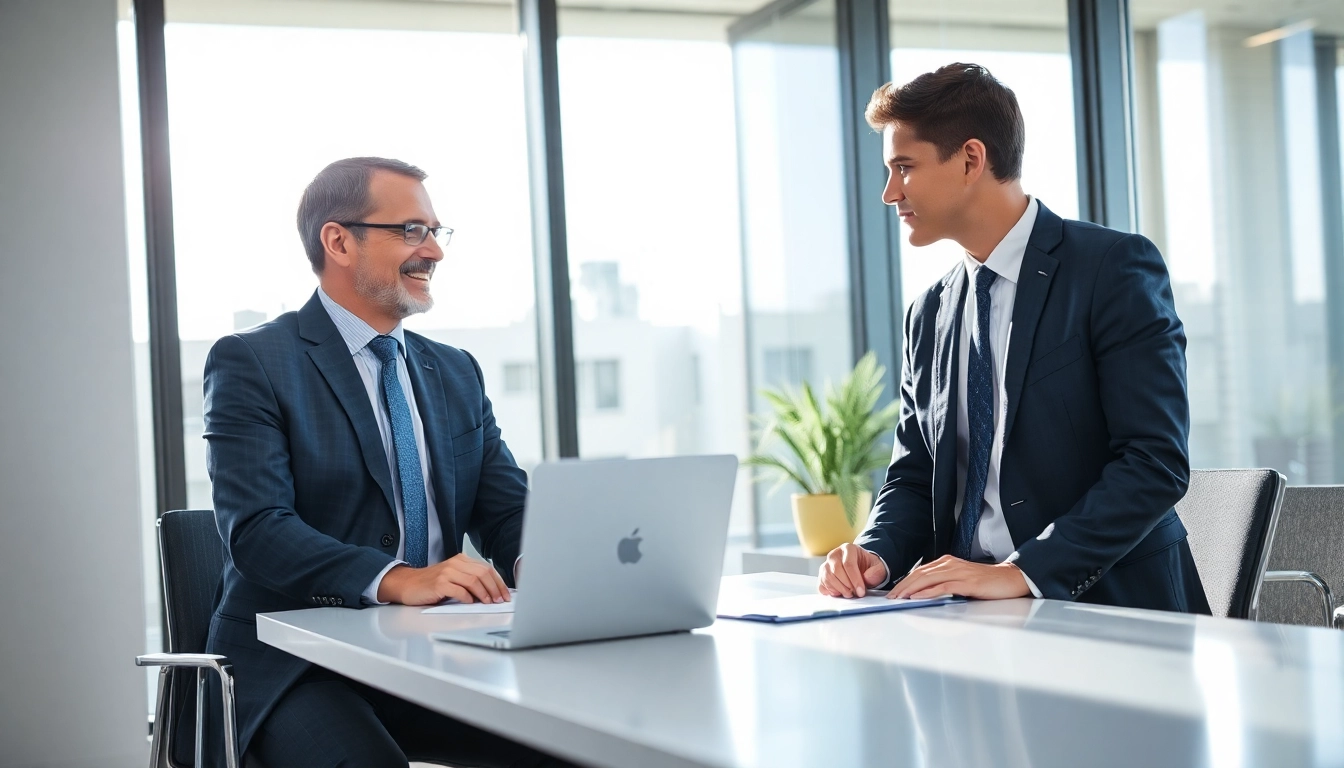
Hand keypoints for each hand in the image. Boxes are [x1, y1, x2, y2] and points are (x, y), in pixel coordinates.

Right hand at [377, 554, 510, 605]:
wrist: (408, 584)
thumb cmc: (431, 584)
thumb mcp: (454, 578)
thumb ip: (470, 581)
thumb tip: (493, 593)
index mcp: (461, 560)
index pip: (487, 569)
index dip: (499, 582)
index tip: (505, 594)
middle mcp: (455, 563)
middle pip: (483, 573)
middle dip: (495, 588)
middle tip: (500, 600)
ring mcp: (447, 572)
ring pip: (473, 581)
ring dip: (484, 594)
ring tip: (489, 603)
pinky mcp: (439, 583)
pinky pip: (459, 590)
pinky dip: (468, 598)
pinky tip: (471, 603)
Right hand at [818, 543, 888, 597]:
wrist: (861, 568)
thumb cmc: (868, 566)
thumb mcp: (878, 567)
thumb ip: (877, 571)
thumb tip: (867, 578)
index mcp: (848, 548)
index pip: (848, 563)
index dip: (855, 579)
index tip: (861, 591)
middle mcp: (834, 554)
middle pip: (836, 570)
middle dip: (847, 585)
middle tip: (856, 593)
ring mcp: (826, 564)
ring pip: (827, 577)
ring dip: (839, 589)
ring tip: (849, 594)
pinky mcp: (822, 575)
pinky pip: (821, 585)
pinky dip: (830, 591)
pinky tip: (839, 593)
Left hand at [890, 555, 1028, 599]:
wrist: (1011, 578)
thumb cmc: (986, 582)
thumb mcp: (961, 580)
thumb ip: (944, 583)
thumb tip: (924, 594)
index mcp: (947, 562)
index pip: (920, 571)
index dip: (904, 582)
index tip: (892, 593)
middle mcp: (950, 564)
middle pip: (919, 574)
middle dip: (902, 586)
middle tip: (890, 598)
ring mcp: (958, 572)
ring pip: (928, 579)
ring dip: (910, 589)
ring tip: (898, 598)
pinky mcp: (967, 582)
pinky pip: (943, 587)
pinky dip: (928, 592)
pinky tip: (918, 598)